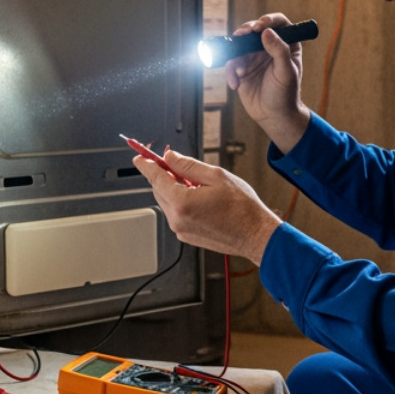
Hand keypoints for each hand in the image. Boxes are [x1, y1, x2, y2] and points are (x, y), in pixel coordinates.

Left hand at [133, 149, 280, 266]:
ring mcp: (181, 230)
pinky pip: (176, 214)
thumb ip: (188, 166)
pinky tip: (200, 198)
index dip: (146, 165)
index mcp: (182, 202)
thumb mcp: (216, 176)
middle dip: (164, 175)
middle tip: (176, 164)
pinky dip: (181, 202)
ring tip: (199, 184)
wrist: (255, 235)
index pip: (156, 178)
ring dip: (174, 189)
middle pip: (159, 190)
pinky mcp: (187, 236)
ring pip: (167, 202)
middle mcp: (177, 219)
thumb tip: (170, 158)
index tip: (139, 157)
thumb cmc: (242, 208)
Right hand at [226, 13, 310, 152]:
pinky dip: (230, 72)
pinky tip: (235, 83)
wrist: (273, 116)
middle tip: (240, 37)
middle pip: (254, 29)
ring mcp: (254, 56)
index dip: (268, 20)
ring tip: (239, 71)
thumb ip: (279, 51)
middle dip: (245, 32)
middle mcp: (269, 46)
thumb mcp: (286, 72)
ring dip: (235, 55)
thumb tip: (267, 32)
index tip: (259, 26)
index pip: (279, 23)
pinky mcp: (241, 67)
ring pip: (239, 44)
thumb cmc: (285, 94)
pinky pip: (231, 62)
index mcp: (286, 44)